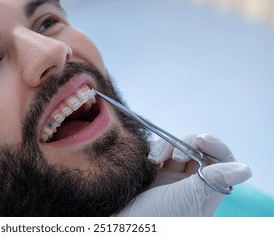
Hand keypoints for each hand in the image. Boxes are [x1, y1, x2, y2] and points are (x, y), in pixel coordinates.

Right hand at [114, 134, 251, 215]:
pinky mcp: (153, 173)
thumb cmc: (156, 219)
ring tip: (155, 159)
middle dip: (187, 144)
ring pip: (178, 147)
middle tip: (175, 154)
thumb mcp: (188, 199)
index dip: (215, 147)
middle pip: (199, 150)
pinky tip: (149, 160)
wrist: (119, 223)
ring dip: (167, 146)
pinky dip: (155, 149)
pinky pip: (159, 151)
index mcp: (205, 192)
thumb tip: (245, 169)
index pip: (221, 162)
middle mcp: (190, 183)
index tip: (202, 140)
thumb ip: (214, 180)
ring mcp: (170, 178)